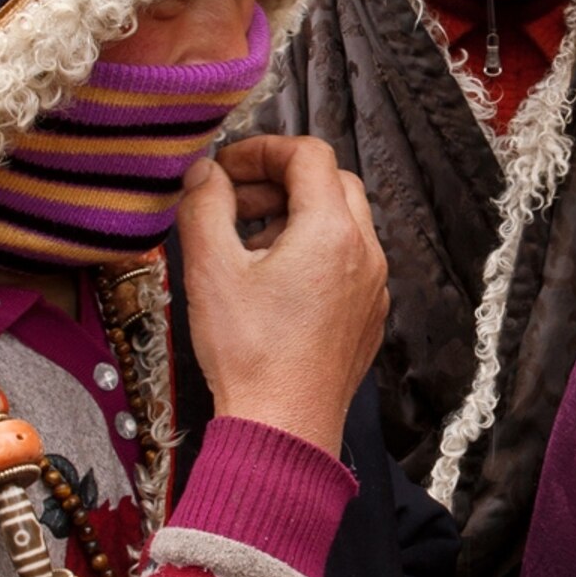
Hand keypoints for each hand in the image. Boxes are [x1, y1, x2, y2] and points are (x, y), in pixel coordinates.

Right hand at [179, 135, 387, 449]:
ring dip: (296, 216)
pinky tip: (272, 282)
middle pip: (331, 183)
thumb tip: (203, 173)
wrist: (282, 427)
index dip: (263, 149)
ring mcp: (372, 287)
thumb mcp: (211, 269)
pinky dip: (313, 251)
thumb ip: (204, 206)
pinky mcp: (367, 316)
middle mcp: (365, 253)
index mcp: (332, 231)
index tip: (227, 168)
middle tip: (236, 202)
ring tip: (247, 243)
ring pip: (342, 223)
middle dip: (281, 180)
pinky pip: (347, 261)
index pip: (309, 154)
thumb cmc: (250, 354)